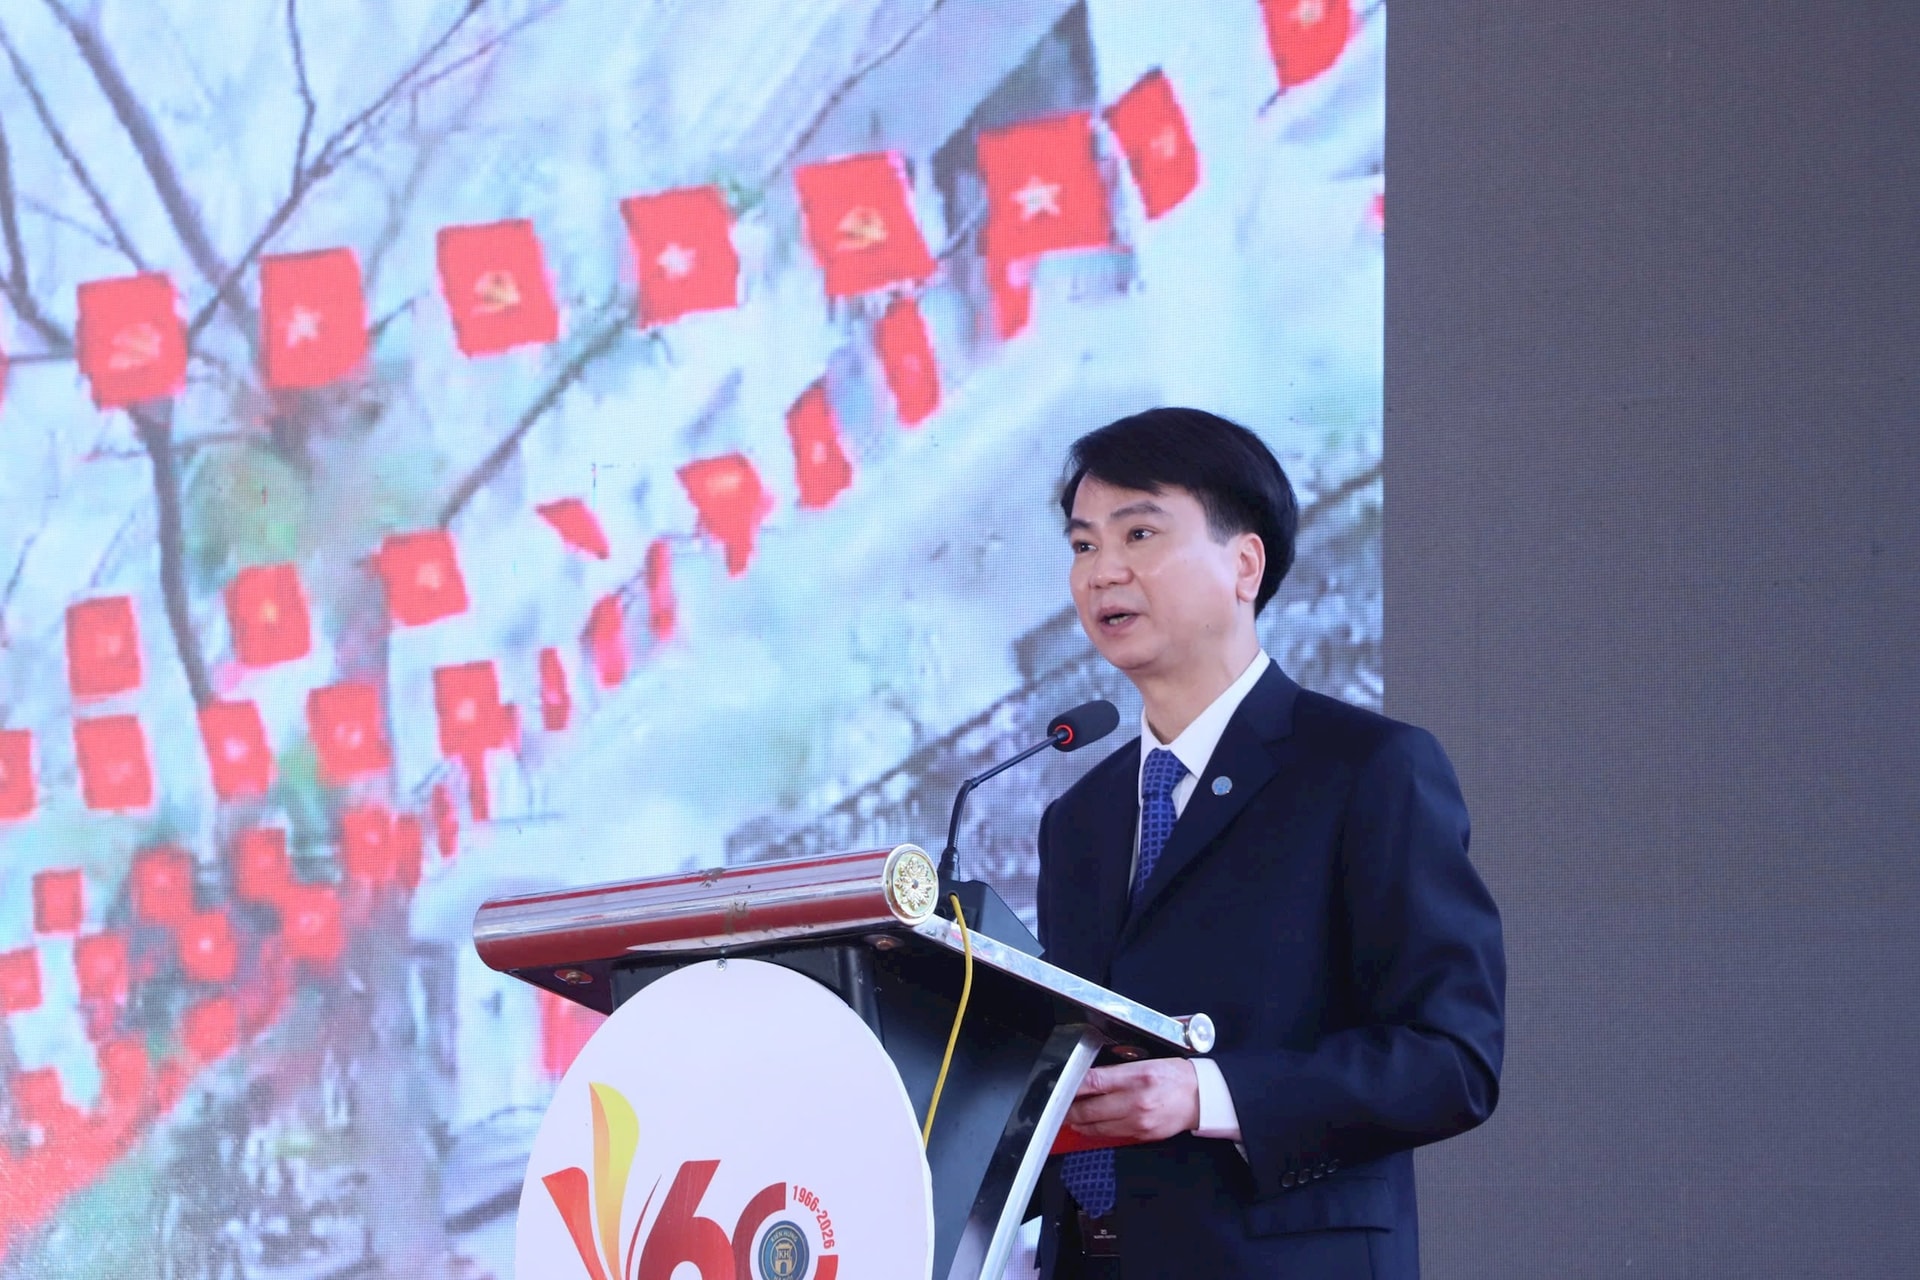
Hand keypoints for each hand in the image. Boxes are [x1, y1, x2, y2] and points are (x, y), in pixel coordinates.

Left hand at [1063, 1058, 1199, 1143]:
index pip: (1094, 1081)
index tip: (1060, 1086)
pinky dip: (1098, 1131)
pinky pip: (1112, 1135)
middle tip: (1058, 1106)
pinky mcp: (1142, 1135)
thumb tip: (1090, 1078)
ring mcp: (1138, 1122)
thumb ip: (1117, 1072)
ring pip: (1097, 1127)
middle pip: (1090, 1109)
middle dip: (1069, 1109)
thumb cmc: (1174, 1075)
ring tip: (1070, 1118)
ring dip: (1080, 1123)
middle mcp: (1135, 1101)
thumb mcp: (1146, 1063)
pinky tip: (1090, 1126)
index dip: (1073, 1086)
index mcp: (1136, 1077)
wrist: (1201, 1097)